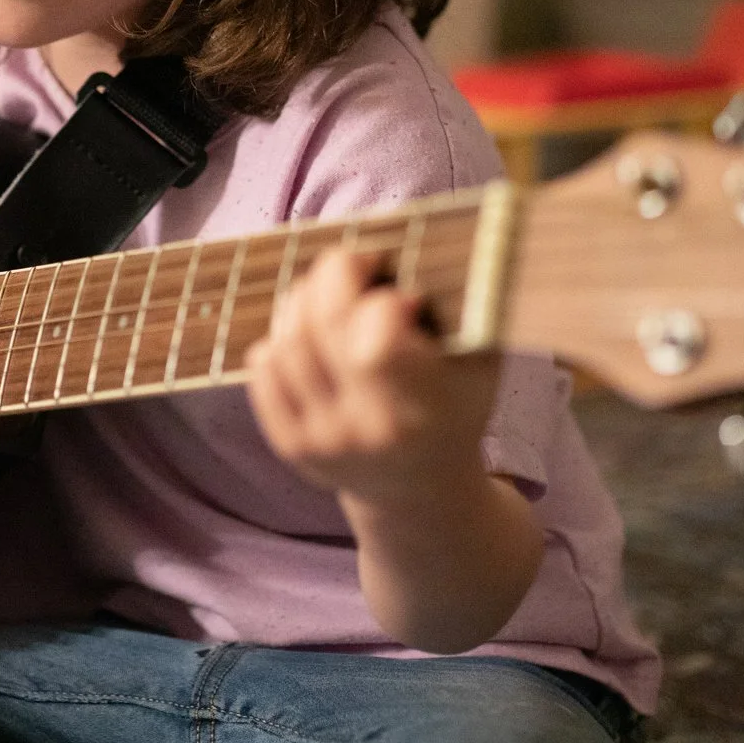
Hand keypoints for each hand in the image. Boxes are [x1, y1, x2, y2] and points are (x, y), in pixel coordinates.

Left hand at [245, 249, 500, 504]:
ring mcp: (321, 440)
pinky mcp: (290, 446)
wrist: (422, 491)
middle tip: (357, 264)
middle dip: (334, 273)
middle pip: (320, 323)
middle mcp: (363, 429)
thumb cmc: (456, 406)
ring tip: (334, 295)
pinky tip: (311, 333)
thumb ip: (463, 309)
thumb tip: (418, 251)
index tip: (402, 293)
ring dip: (305, 299)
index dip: (382, 296)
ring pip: (286, 339)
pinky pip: (263, 368)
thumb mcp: (480, 361)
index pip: (376, 332)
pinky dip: (281, 337)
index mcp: (419, 408)